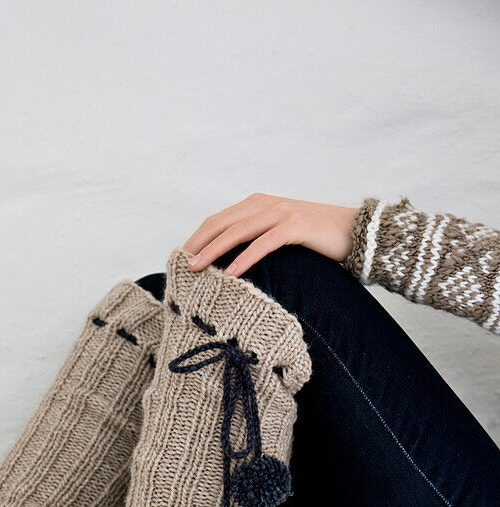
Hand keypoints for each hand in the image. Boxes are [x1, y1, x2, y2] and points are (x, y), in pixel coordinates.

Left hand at [184, 194, 358, 276]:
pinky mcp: (295, 226)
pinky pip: (263, 243)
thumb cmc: (315, 240)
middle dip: (199, 243)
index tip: (182, 255)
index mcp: (257, 204)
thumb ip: (256, 240)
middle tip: (182, 263)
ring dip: (214, 250)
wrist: (355, 232)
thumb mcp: (279, 236)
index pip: (218, 219)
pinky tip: (231, 272)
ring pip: (237, 231)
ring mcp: (280, 213)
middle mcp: (265, 204)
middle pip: (221, 223)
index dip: (198, 236)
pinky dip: (245, 258)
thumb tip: (228, 262)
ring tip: (197, 268)